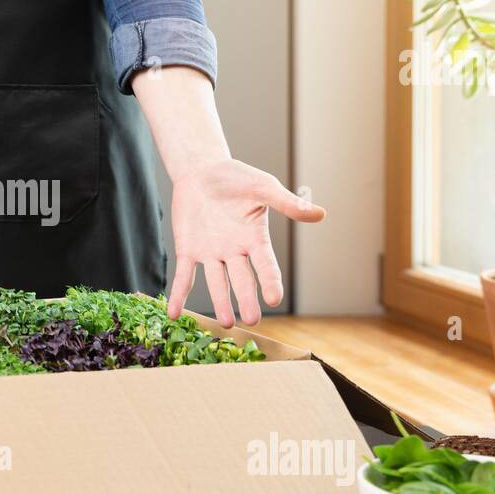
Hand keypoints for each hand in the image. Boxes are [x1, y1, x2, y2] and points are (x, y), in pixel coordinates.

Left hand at [167, 157, 325, 325]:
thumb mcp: (263, 187)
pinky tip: (174, 313)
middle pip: (242, 279)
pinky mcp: (188, 251)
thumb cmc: (237, 178)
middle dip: (246, 299)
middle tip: (251, 320)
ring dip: (219, 301)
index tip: (274, 298)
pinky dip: (179, 293)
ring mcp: (211, 254)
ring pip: (216, 282)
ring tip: (226, 322)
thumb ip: (287, 203)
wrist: (202, 171)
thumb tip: (320, 214)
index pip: (266, 264)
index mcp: (255, 239)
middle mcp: (235, 251)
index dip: (270, 281)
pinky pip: (184, 275)